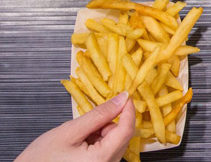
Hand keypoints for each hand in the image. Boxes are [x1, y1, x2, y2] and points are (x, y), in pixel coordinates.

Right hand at [16, 92, 134, 161]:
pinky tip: (80, 144)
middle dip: (109, 123)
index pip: (126, 130)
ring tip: (78, 137)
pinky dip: (99, 141)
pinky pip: (109, 150)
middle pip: (122, 136)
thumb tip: (121, 99)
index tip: (124, 96)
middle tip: (88, 121)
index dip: (128, 110)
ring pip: (115, 142)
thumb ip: (99, 114)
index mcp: (101, 159)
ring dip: (102, 132)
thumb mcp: (70, 131)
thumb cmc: (41, 159)